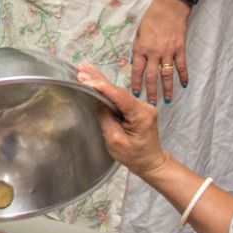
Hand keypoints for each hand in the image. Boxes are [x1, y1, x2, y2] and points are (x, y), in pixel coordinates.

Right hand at [79, 64, 171, 178]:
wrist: (151, 162)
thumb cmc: (134, 156)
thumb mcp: (115, 140)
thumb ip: (105, 118)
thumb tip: (96, 100)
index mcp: (141, 115)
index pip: (119, 96)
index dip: (102, 86)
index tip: (85, 79)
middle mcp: (144, 106)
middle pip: (119, 90)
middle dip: (99, 79)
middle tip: (81, 69)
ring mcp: (142, 105)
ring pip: (119, 92)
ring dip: (102, 82)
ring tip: (84, 70)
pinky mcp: (137, 107)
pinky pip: (121, 97)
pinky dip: (107, 89)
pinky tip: (96, 80)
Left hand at [131, 0, 190, 102]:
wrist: (169, 7)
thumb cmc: (151, 18)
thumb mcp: (138, 32)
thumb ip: (137, 48)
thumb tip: (134, 62)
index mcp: (141, 49)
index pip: (137, 70)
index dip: (135, 83)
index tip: (135, 94)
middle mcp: (154, 53)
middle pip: (152, 77)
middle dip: (151, 91)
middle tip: (151, 103)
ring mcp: (168, 52)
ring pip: (167, 75)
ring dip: (167, 88)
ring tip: (168, 99)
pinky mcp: (179, 49)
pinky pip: (181, 66)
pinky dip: (183, 76)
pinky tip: (184, 85)